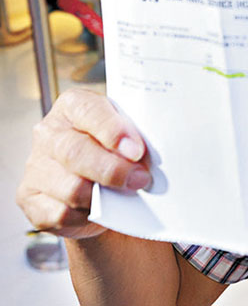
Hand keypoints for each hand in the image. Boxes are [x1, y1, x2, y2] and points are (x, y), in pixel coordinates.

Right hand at [16, 88, 149, 238]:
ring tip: (122, 195)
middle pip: (76, 152)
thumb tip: (142, 158)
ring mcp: (36, 166)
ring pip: (71, 187)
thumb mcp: (128, 133)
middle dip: (113, 170)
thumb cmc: (117, 151)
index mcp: (73, 106)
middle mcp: (49, 132)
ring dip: (103, 196)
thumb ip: (135, 138)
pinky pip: (60, 213)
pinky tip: (98, 208)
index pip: (88, 110)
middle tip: (140, 179)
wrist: (103, 187)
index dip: (112, 131)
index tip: (136, 150)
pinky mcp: (30, 198)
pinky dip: (85, 215)